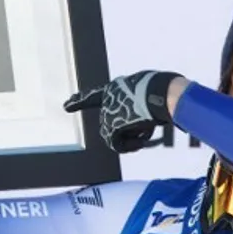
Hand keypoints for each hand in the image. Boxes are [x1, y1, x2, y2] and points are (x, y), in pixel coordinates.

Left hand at [63, 70, 183, 152]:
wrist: (163, 91)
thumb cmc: (166, 90)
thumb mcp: (153, 95)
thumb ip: (146, 107)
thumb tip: (166, 122)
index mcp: (116, 87)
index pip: (95, 96)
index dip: (80, 101)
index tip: (66, 106)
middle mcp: (108, 97)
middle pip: (112, 124)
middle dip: (128, 133)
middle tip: (145, 135)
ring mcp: (108, 110)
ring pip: (114, 135)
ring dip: (132, 140)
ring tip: (146, 135)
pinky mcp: (111, 124)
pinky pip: (116, 143)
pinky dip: (130, 146)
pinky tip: (142, 142)